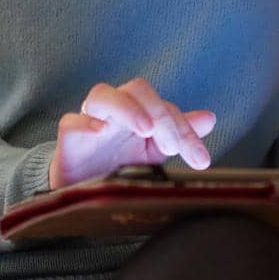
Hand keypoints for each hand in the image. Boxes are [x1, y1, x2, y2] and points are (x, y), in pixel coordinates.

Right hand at [49, 77, 215, 189]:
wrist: (82, 189)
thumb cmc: (118, 164)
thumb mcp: (153, 152)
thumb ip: (179, 135)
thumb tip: (209, 118)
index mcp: (139, 111)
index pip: (166, 108)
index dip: (186, 131)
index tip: (200, 159)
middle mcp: (116, 109)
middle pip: (137, 90)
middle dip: (159, 113)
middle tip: (172, 144)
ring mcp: (90, 119)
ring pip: (104, 95)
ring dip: (127, 108)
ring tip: (145, 128)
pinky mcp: (69, 137)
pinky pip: (72, 121)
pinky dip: (86, 123)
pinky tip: (100, 131)